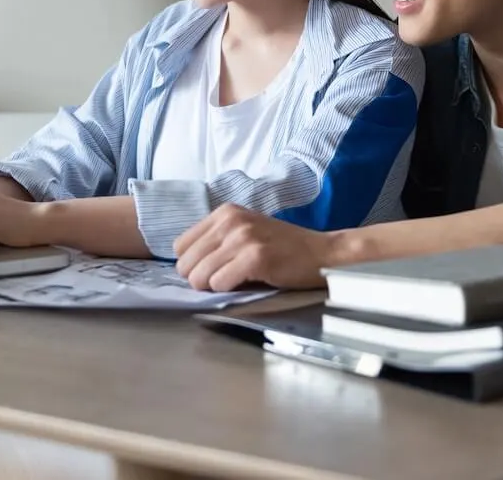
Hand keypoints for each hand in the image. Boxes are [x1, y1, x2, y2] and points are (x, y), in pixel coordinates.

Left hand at [172, 204, 339, 291]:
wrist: (322, 253)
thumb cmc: (283, 248)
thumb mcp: (245, 232)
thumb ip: (217, 242)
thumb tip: (186, 267)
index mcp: (224, 212)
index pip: (180, 246)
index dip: (193, 264)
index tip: (212, 269)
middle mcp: (230, 221)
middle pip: (185, 263)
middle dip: (200, 279)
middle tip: (224, 280)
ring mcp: (242, 238)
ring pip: (199, 276)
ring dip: (214, 287)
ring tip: (237, 282)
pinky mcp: (255, 257)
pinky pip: (219, 283)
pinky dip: (228, 290)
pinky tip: (247, 283)